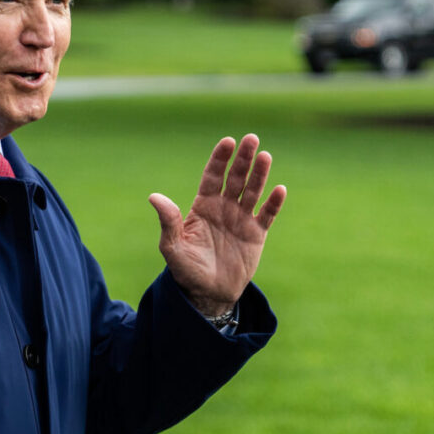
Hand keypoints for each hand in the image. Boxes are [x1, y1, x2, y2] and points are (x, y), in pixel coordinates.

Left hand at [148, 135, 285, 317]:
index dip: (220, 159)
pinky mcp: (256, 234)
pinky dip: (273, 203)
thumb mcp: (173, 247)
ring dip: (259, 174)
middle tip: (252, 139)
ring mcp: (241, 219)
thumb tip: (154, 197)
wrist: (208, 294)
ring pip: (253, 191)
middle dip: (243, 159)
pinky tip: (279, 189)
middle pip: (236, 178)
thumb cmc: (187, 270)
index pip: (213, 176)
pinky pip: (267, 215)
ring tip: (265, 156)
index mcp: (203, 206)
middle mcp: (224, 208)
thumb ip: (168, 221)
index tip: (228, 142)